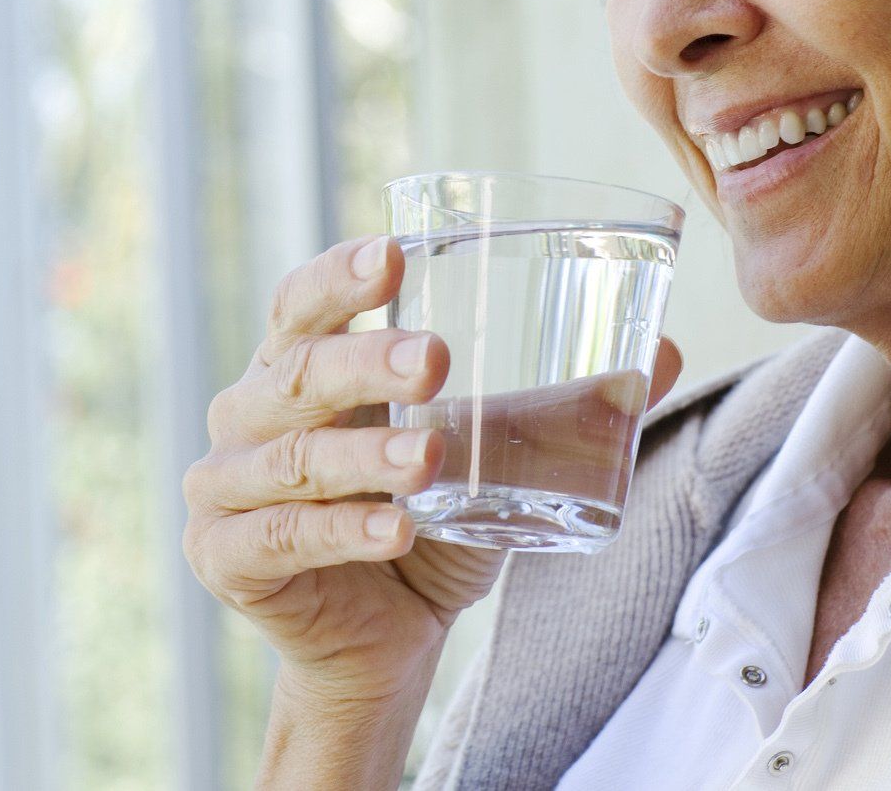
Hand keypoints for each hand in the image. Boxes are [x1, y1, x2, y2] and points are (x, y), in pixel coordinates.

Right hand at [182, 234, 682, 706]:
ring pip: (297, 458)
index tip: (394, 253)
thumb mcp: (499, 453)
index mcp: (305, 363)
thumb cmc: (433, 519)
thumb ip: (565, 403)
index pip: (305, 301)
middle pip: (299, 369)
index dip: (340, 274)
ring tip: (430, 460)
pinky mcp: (227, 556)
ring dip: (366, 457)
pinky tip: (395, 530)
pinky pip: (285, 537)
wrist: (387, 637)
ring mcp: (228, 483)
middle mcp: (255, 410)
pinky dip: (343, 531)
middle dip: (366, 360)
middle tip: (435, 358)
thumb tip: (662, 350)